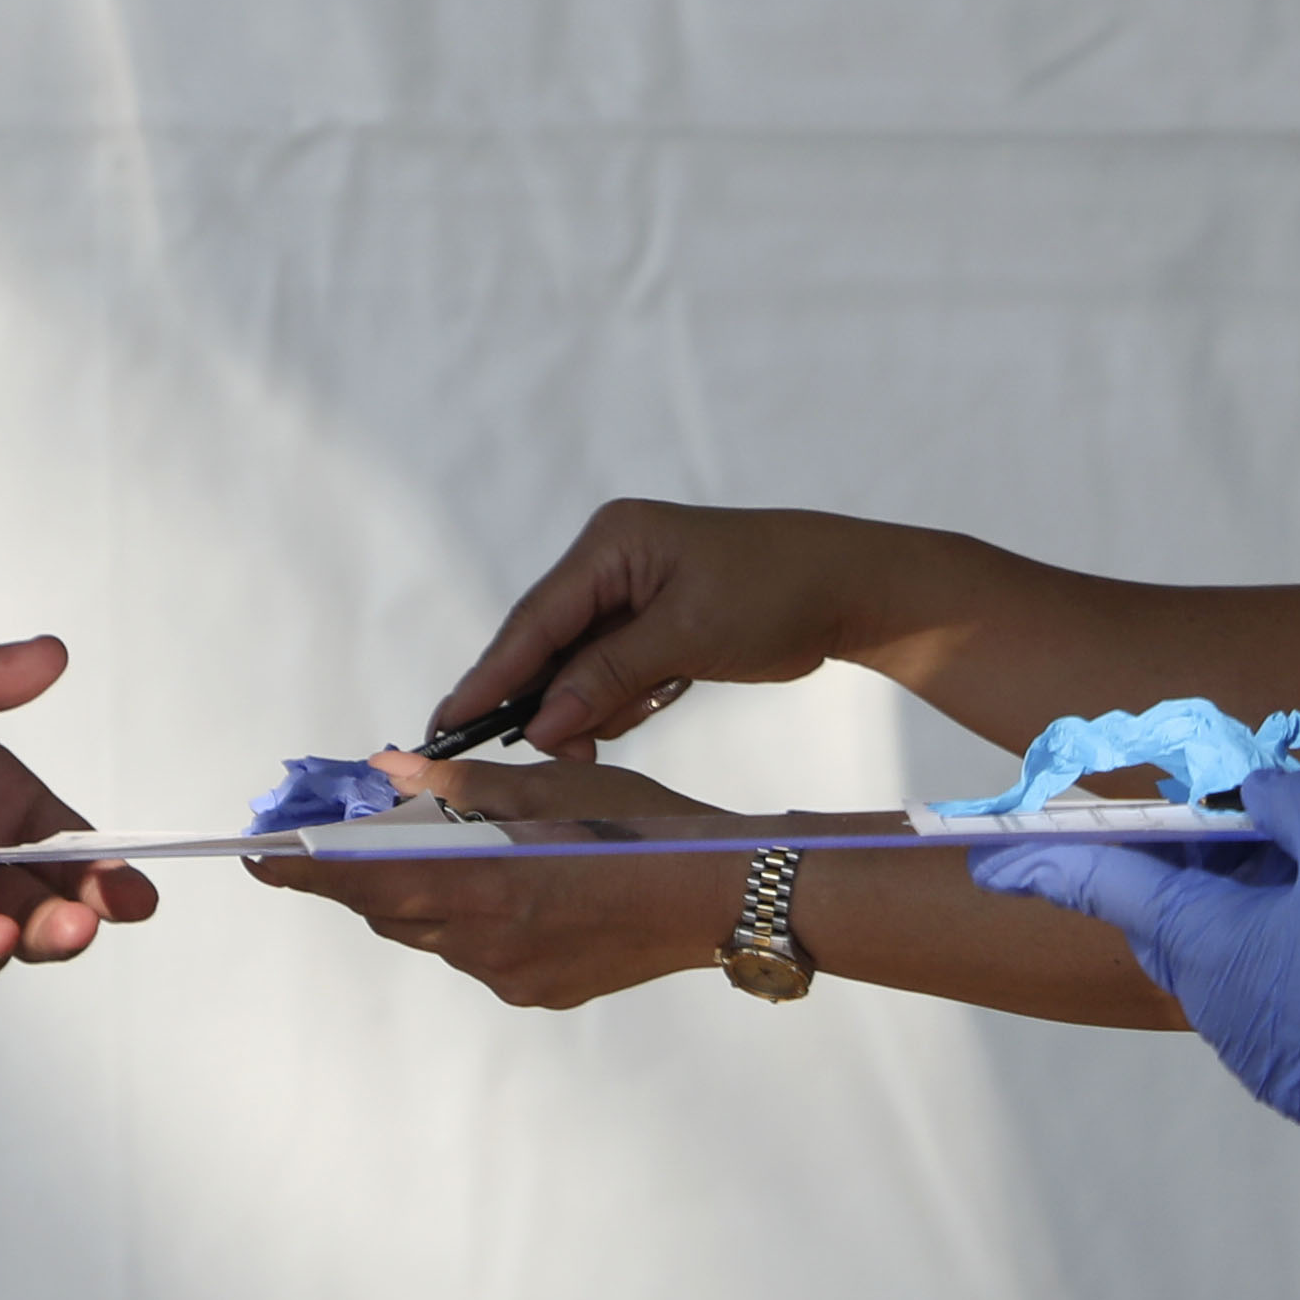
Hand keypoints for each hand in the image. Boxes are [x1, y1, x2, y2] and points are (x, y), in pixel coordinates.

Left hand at [247, 751, 732, 1010]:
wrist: (720, 896)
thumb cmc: (641, 826)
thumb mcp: (549, 785)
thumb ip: (459, 782)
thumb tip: (386, 769)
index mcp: (483, 886)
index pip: (364, 883)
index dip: (303, 871)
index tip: (256, 857)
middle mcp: (487, 944)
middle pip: (394, 909)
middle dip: (367, 871)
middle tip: (354, 828)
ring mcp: (512, 975)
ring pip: (436, 931)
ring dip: (425, 890)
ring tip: (451, 842)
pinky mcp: (539, 991)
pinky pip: (479, 952)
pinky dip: (473, 915)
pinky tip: (513, 882)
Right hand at [426, 504, 880, 758]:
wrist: (852, 588)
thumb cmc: (775, 594)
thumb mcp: (687, 637)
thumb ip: (608, 677)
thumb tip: (543, 726)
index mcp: (611, 543)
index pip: (535, 619)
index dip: (491, 676)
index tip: (447, 724)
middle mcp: (611, 560)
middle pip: (548, 642)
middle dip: (537, 701)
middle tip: (507, 757)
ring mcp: (634, 590)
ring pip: (580, 663)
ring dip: (583, 708)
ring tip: (592, 746)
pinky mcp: (656, 621)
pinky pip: (613, 669)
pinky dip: (615, 702)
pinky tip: (624, 722)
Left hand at [976, 771, 1299, 1203]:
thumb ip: (1291, 801)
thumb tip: (1257, 793)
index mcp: (1209, 942)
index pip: (1107, 885)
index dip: (1045, 863)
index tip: (990, 858)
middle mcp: (1214, 1002)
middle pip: (1171, 923)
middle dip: (1177, 877)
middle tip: (1210, 837)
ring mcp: (1254, 1052)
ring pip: (1221, 968)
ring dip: (1240, 923)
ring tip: (1296, 883)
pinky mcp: (1299, 1084)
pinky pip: (1268, 1010)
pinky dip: (1281, 969)